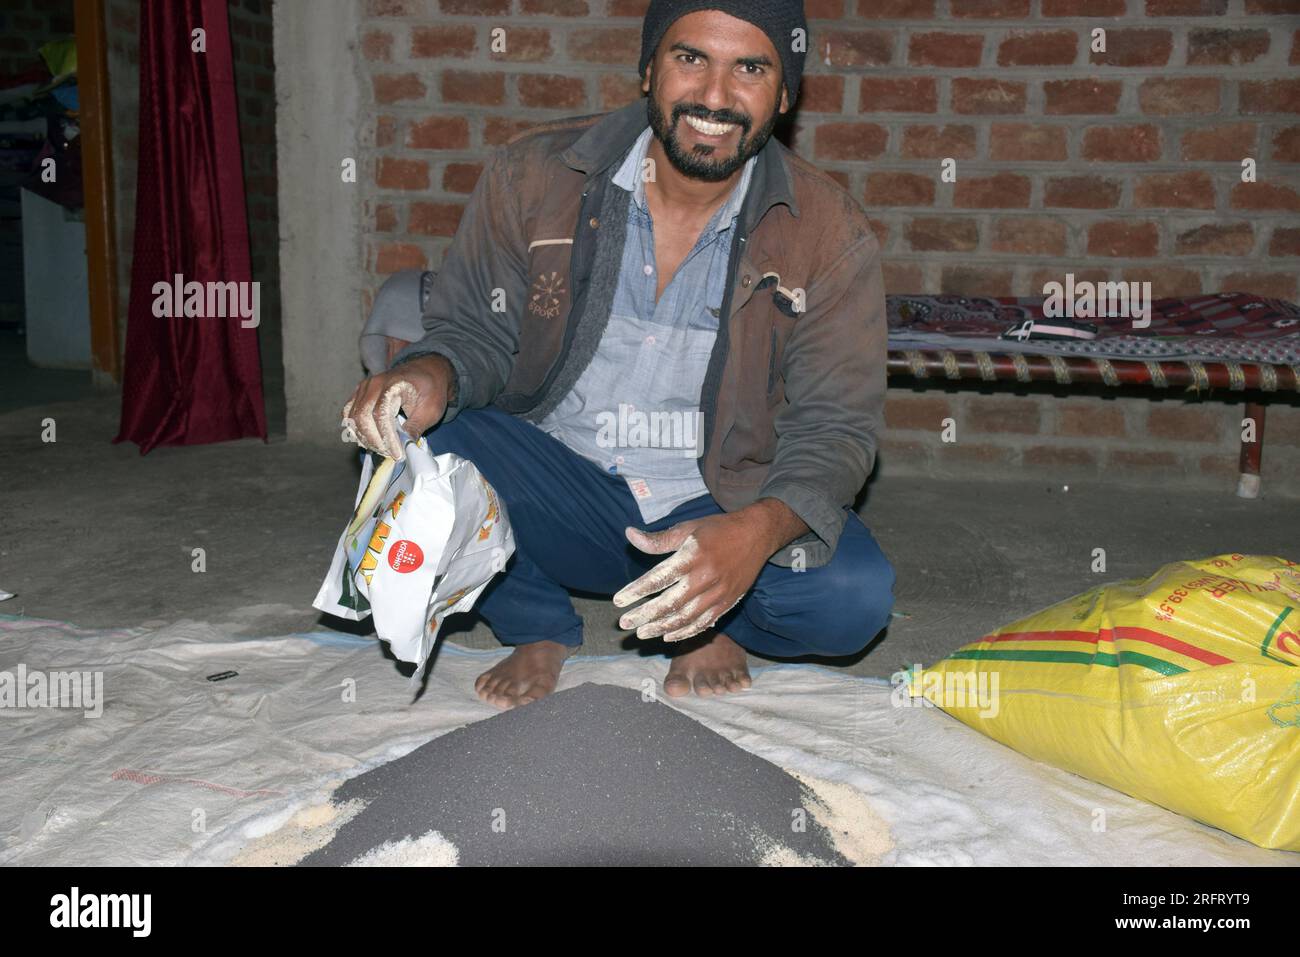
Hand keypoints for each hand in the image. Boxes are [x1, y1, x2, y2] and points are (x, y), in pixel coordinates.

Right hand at [341, 354, 455, 460]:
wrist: (426, 371)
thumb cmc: (430, 389)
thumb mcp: (431, 410)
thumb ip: (416, 427)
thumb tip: (404, 448)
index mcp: (393, 384)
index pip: (381, 414)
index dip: (386, 437)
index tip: (397, 453)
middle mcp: (374, 383)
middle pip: (362, 417)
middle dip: (374, 440)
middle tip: (389, 453)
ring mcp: (364, 387)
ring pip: (353, 418)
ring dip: (364, 438)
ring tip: (382, 448)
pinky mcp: (359, 393)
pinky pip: (349, 414)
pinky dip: (356, 429)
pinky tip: (369, 440)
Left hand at [612, 512, 771, 642]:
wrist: (757, 535)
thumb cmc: (718, 529)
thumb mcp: (688, 528)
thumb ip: (659, 539)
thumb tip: (629, 535)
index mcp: (693, 555)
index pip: (658, 578)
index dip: (636, 591)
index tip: (618, 601)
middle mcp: (705, 577)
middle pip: (669, 603)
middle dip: (644, 616)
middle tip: (624, 623)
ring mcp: (718, 593)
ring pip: (685, 618)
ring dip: (661, 628)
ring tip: (641, 633)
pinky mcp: (728, 602)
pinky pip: (704, 623)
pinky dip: (685, 632)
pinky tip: (668, 636)